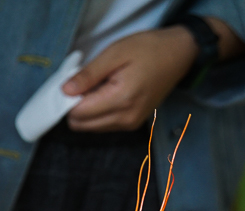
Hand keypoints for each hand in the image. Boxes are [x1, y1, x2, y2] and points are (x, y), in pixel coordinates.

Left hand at [63, 27, 197, 131]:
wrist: (179, 54)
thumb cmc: (149, 49)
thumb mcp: (114, 53)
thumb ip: (88, 75)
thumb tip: (65, 91)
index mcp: (122, 99)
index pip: (78, 114)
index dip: (68, 100)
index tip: (72, 83)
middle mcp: (126, 118)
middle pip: (81, 125)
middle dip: (75, 106)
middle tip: (84, 84)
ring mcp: (130, 124)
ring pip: (90, 127)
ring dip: (87, 110)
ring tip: (99, 86)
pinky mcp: (132, 124)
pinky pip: (103, 125)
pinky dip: (97, 112)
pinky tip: (106, 94)